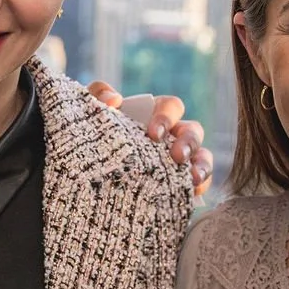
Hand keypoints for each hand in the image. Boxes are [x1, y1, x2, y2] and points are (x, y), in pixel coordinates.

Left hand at [88, 82, 214, 193]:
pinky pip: (198, 183)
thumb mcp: (90, 112)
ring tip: (192, 178)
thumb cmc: (93, 133)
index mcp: (155, 113)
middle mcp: (172, 134)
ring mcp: (178, 159)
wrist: (86, 170)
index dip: (167, 117)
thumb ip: (98, 94)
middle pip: (193, 130)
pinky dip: (200, 186)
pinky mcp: (178, 182)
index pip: (171, 106)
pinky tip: (192, 193)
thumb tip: (115, 100)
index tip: (153, 134)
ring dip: (201, 164)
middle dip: (188, 142)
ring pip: (202, 155)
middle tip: (176, 156)